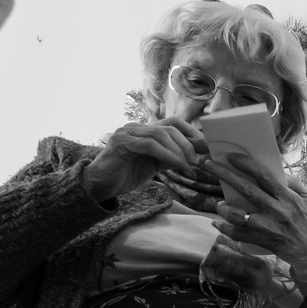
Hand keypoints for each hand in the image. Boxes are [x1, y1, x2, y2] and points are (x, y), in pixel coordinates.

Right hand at [84, 118, 204, 201]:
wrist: (100, 184)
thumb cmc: (126, 175)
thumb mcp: (155, 165)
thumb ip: (171, 157)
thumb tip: (194, 156)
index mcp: (146, 131)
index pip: (173, 123)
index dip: (191, 132)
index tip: (206, 146)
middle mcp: (137, 127)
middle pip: (169, 127)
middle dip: (188, 143)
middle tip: (198, 160)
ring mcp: (128, 132)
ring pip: (160, 134)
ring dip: (178, 150)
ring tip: (188, 165)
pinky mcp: (121, 142)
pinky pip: (149, 144)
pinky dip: (166, 154)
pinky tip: (177, 164)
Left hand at [206, 148, 306, 289]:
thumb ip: (295, 185)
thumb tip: (279, 173)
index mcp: (288, 198)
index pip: (264, 176)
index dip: (246, 164)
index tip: (231, 156)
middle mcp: (277, 211)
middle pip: (246, 190)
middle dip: (224, 175)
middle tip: (208, 165)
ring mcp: (269, 227)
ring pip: (238, 215)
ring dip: (224, 209)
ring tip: (220, 205)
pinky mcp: (264, 242)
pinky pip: (238, 235)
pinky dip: (225, 229)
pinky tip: (219, 224)